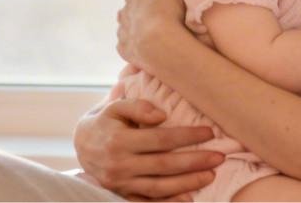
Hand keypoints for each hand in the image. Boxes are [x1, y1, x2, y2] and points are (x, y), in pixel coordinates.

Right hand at [73, 98, 224, 200]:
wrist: (81, 145)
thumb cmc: (105, 121)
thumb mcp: (115, 107)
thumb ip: (138, 107)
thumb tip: (162, 115)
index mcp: (119, 141)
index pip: (160, 139)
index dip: (186, 137)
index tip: (209, 133)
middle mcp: (119, 165)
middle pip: (164, 165)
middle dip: (195, 162)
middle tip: (219, 157)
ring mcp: (120, 184)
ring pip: (159, 187)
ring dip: (188, 183)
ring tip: (210, 176)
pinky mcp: (121, 195)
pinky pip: (147, 202)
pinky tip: (189, 199)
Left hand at [116, 0, 188, 69]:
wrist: (160, 46)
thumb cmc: (166, 10)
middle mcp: (123, 11)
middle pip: (135, 5)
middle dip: (146, 5)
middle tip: (163, 10)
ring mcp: (123, 32)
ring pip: (130, 24)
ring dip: (139, 24)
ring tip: (155, 29)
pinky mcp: (124, 50)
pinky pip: (130, 43)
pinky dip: (137, 42)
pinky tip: (146, 45)